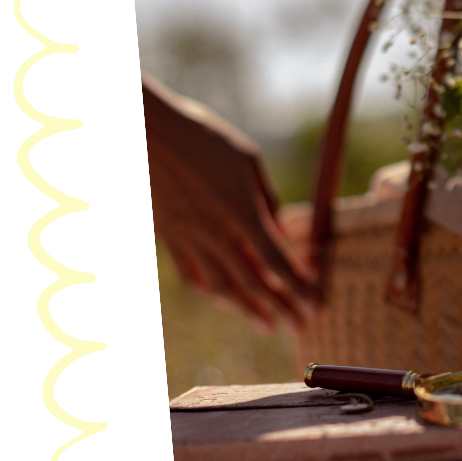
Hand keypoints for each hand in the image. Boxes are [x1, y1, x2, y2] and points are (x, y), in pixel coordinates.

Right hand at [142, 78, 320, 333]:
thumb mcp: (246, 157)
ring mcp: (189, 238)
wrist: (146, 132)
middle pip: (253, 281)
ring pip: (222, 286)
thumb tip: (278, 229)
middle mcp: (216, 231)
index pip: (276, 260)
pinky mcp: (169, 237)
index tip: (315, 306)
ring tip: (266, 325)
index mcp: (241, 209)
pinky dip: (212, 292)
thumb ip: (266, 197)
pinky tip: (224, 299)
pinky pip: (192, 275)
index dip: (298, 287)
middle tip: (299, 328)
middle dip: (280, 308)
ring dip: (247, 309)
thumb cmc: (201, 136)